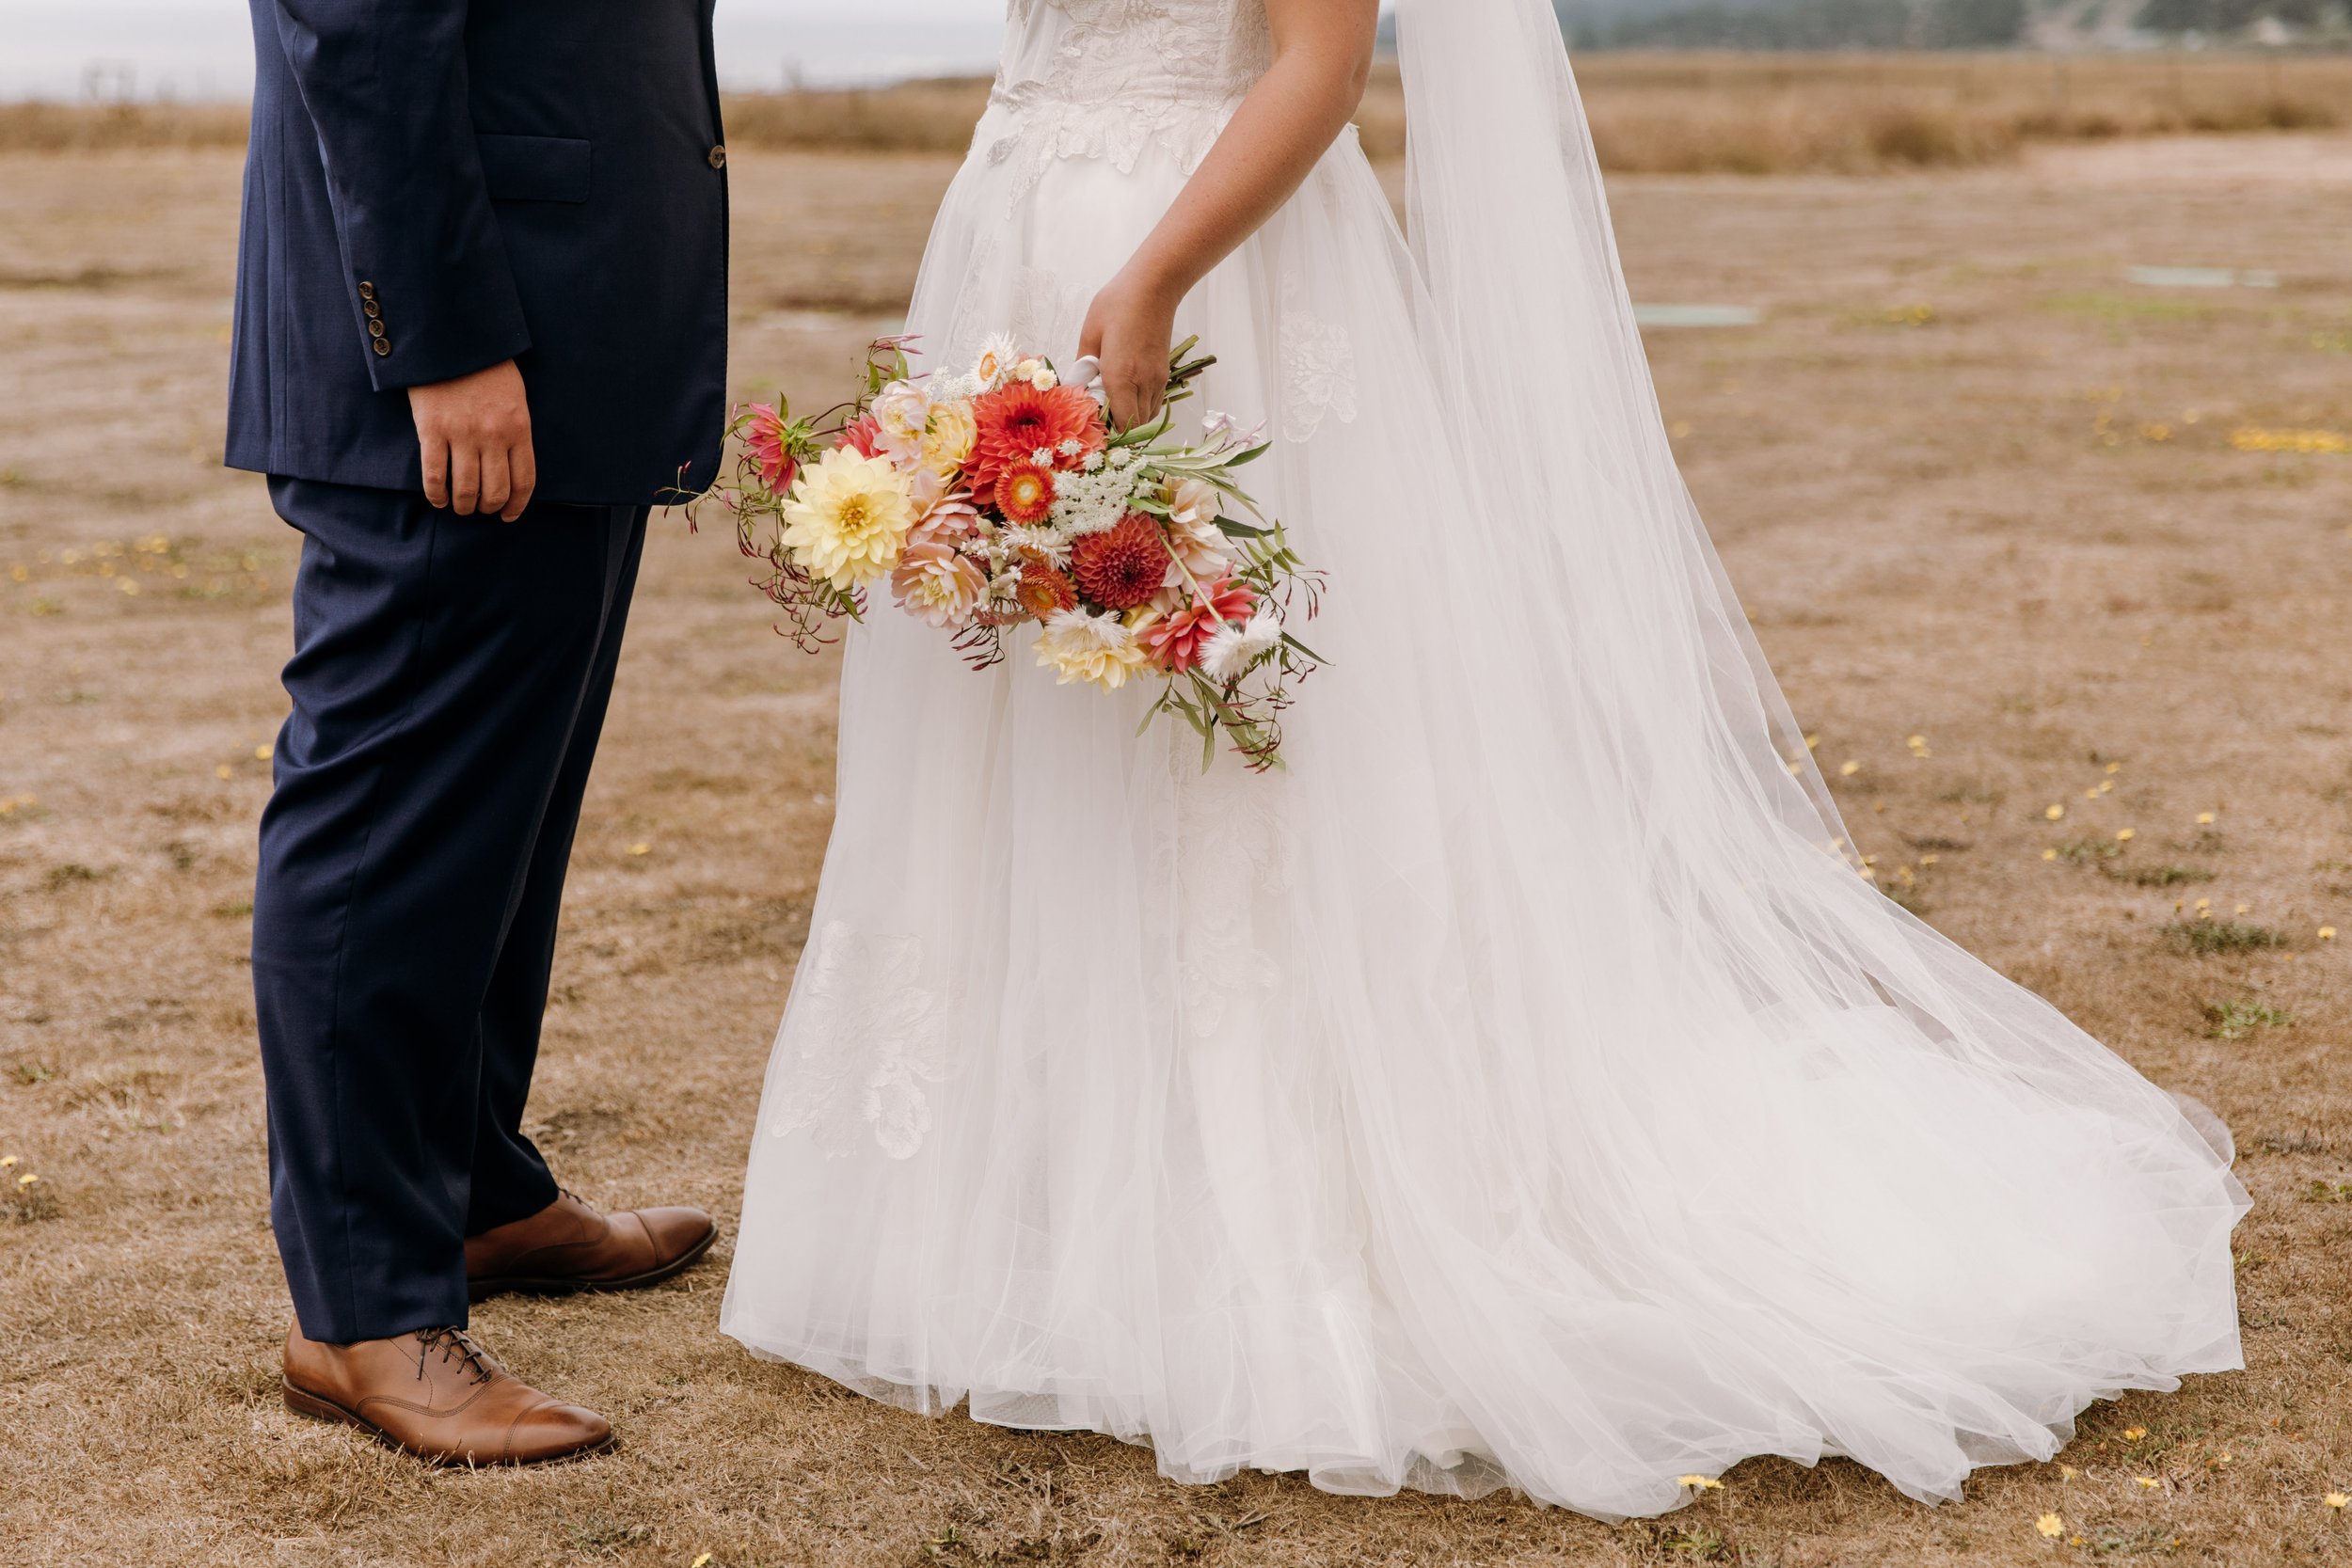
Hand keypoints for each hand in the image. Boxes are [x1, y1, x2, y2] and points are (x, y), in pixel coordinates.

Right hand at [408, 359, 534, 518]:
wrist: (452, 339)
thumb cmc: (486, 367)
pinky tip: (438, 499)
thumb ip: (515, 430)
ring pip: (466, 489)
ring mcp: (462, 434)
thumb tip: (512, 464)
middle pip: (495, 490)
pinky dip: (437, 494)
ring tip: (460, 506)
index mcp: (518, 428)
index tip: (508, 515)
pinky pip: (434, 475)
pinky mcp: (432, 430)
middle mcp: (493, 436)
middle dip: (488, 507)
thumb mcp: (515, 397)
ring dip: (464, 506)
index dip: (517, 505)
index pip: (524, 480)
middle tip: (481, 508)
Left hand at [1077, 269, 1179, 431]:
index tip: (1089, 426)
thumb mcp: (1090, 333)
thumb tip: (1075, 387)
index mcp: (1121, 376)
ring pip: (1146, 418)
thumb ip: (1082, 365)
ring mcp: (1157, 380)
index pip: (1120, 424)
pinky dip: (1140, 409)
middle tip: (1096, 417)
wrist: (1155, 286)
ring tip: (1110, 407)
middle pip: (1134, 426)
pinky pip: (1153, 404)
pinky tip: (1125, 396)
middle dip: (1115, 428)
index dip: (1106, 432)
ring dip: (1129, 419)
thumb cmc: (1118, 304)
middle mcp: (1143, 383)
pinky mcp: (1164, 374)